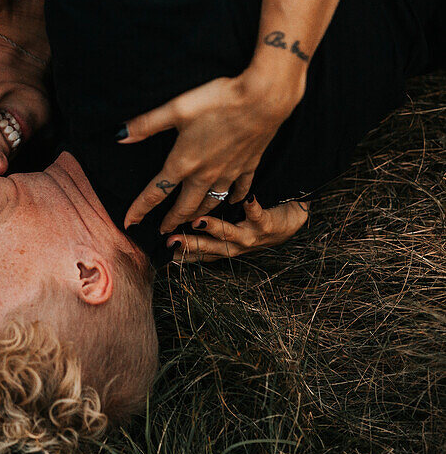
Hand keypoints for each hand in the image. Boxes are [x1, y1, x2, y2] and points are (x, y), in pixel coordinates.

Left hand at [122, 68, 303, 232]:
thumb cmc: (217, 101)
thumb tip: (119, 136)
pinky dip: (234, 200)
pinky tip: (233, 203)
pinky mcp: (249, 166)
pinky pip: (240, 190)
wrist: (263, 99)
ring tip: (191, 222)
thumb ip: (146, 124)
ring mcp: (229, 173)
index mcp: (183, 163)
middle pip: (185, 207)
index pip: (155, 193)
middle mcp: (205, 175)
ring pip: (211, 204)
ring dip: (199, 215)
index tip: (129, 223)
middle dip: (172, 221)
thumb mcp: (175, 108)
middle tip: (163, 231)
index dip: (139, 209)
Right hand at [167, 198, 308, 261]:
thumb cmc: (255, 223)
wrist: (291, 222)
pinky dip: (253, 207)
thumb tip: (179, 217)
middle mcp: (235, 246)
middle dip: (189, 245)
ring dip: (214, 229)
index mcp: (223, 247)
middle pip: (209, 247)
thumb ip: (205, 228)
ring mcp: (250, 237)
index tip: (162, 250)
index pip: (198, 254)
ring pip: (230, 234)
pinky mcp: (266, 225)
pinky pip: (258, 215)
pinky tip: (247, 198)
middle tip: (170, 241)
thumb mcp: (230, 231)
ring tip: (199, 221)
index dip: (181, 255)